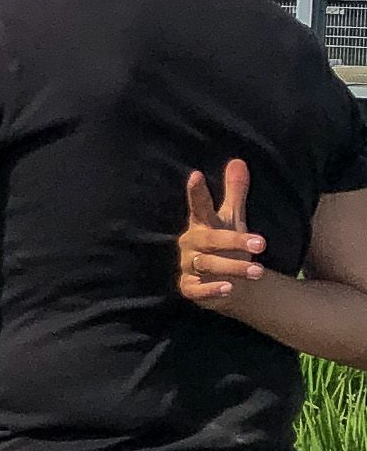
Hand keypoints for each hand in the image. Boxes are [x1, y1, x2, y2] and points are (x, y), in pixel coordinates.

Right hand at [179, 160, 272, 308]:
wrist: (221, 280)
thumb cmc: (225, 246)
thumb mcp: (232, 219)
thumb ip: (234, 193)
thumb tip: (238, 161)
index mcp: (201, 224)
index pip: (198, 206)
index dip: (196, 192)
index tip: (196, 175)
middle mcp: (191, 244)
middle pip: (209, 239)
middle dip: (234, 241)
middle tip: (262, 243)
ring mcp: (188, 266)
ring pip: (207, 265)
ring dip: (232, 267)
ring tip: (258, 271)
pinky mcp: (189, 287)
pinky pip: (197, 289)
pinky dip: (211, 289)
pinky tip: (229, 288)